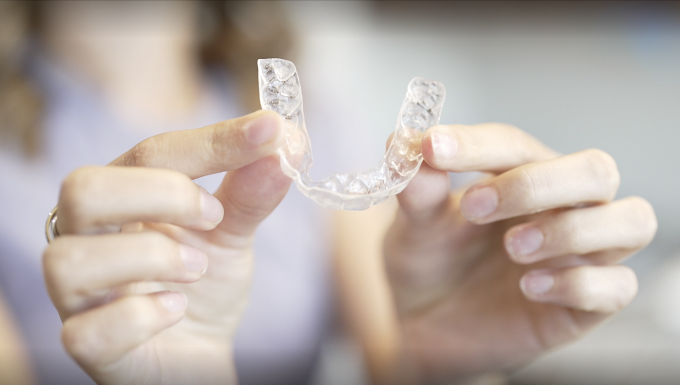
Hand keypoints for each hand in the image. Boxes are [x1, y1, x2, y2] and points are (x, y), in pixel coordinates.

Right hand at [42, 111, 289, 384]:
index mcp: (122, 197)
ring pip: (70, 260)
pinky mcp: (86, 344)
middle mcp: (87, 237)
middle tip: (213, 216)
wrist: (200, 352)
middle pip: (83, 189)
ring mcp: (78, 294)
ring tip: (197, 269)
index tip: (271, 133)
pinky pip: (86, 331)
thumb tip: (285, 143)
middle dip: (161, 194)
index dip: (213, 142)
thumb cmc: (204, 285)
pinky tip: (176, 310)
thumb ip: (251, 192)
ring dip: (150, 258)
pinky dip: (141, 317)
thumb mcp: (232, 233)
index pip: (151, 152)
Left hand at [383, 123, 656, 382]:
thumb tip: (404, 145)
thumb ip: (417, 190)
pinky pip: (618, 286)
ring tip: (513, 249)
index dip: (476, 144)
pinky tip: (530, 288)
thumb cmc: (430, 263)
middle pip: (595, 170)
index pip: (515, 144)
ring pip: (630, 220)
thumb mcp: (415, 227)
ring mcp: (581, 254)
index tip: (432, 149)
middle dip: (536, 184)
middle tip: (475, 207)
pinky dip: (579, 283)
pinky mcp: (589, 303)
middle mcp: (562, 205)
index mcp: (518, 174)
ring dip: (570, 229)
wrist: (426, 326)